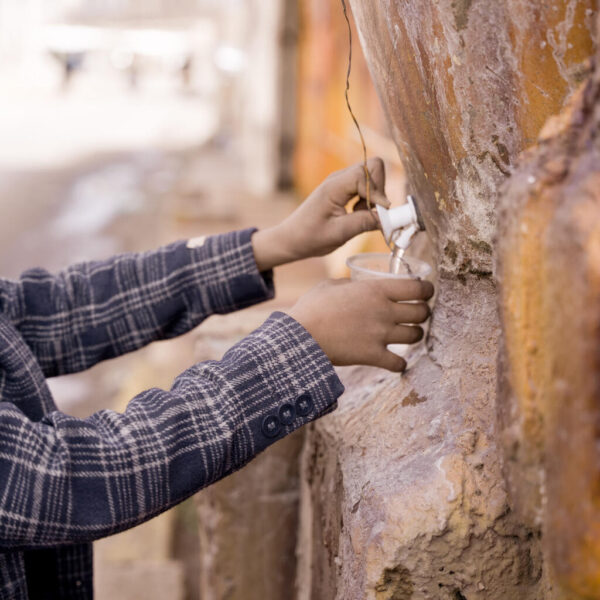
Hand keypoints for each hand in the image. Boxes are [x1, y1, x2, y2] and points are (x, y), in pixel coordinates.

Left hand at [252, 158, 388, 270]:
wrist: (292, 238)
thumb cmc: (310, 237)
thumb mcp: (339, 233)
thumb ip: (365, 223)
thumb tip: (389, 218)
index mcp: (334, 186)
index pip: (367, 173)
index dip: (377, 192)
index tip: (380, 213)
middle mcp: (338, 178)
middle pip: (373, 166)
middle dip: (378, 189)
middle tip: (369, 212)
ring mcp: (341, 181)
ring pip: (371, 175)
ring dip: (373, 195)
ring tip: (359, 215)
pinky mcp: (344, 188)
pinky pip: (365, 185)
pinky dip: (367, 198)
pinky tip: (356, 213)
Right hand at [287, 277, 432, 371]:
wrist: (300, 336)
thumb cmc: (312, 307)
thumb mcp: (331, 285)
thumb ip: (349, 284)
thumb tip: (355, 285)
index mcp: (376, 290)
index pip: (418, 289)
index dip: (427, 291)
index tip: (425, 293)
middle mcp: (384, 311)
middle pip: (422, 312)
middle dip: (422, 312)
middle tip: (416, 314)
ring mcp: (380, 334)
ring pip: (416, 336)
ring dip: (414, 335)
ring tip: (406, 334)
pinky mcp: (373, 356)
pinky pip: (399, 363)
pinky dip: (400, 363)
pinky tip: (395, 361)